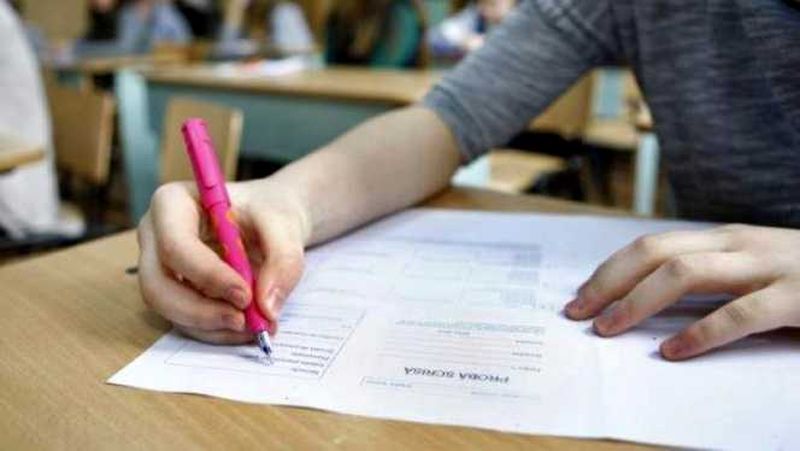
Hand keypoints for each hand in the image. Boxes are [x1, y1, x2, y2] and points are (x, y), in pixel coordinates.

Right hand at [137, 180, 308, 343]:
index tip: (245, 295)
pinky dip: (216, 331)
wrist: (270, 222)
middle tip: (244, 321)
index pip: (175, 245)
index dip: (208, 276)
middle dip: (201, 311)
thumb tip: (267, 307)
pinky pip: (185, 320)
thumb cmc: (268, 211)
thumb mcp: (284, 225)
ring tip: (255, 325)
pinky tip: (247, 328)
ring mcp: (160, 267)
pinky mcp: (173, 291)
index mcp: (172, 203)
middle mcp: (155, 236)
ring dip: (212, 326)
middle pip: (158, 285)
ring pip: (170, 309)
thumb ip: (283, 261)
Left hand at [564, 224, 799, 359]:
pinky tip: (673, 352)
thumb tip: (648, 302)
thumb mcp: (751, 268)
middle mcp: (739, 244)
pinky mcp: (799, 297)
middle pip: (655, 252)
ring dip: (638, 302)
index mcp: (724, 238)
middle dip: (609, 282)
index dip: (609, 270)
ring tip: (608, 329)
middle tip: (577, 314)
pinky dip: (702, 333)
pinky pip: (741, 313)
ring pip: (686, 272)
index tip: (580, 296)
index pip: (650, 245)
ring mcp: (769, 267)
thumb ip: (710, 278)